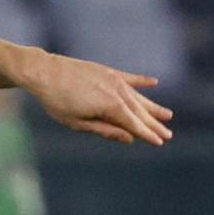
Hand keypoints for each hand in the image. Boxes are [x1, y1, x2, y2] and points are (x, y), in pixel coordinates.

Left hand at [20, 50, 173, 145]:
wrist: (45, 72)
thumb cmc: (57, 101)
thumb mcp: (78, 122)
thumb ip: (105, 130)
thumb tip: (128, 138)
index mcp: (111, 107)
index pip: (134, 124)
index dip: (147, 134)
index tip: (160, 143)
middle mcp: (118, 92)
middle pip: (139, 112)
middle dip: (154, 124)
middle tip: (168, 134)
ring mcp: (114, 80)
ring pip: (138, 97)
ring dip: (152, 106)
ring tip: (167, 115)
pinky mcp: (108, 71)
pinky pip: (129, 78)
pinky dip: (142, 81)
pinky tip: (154, 83)